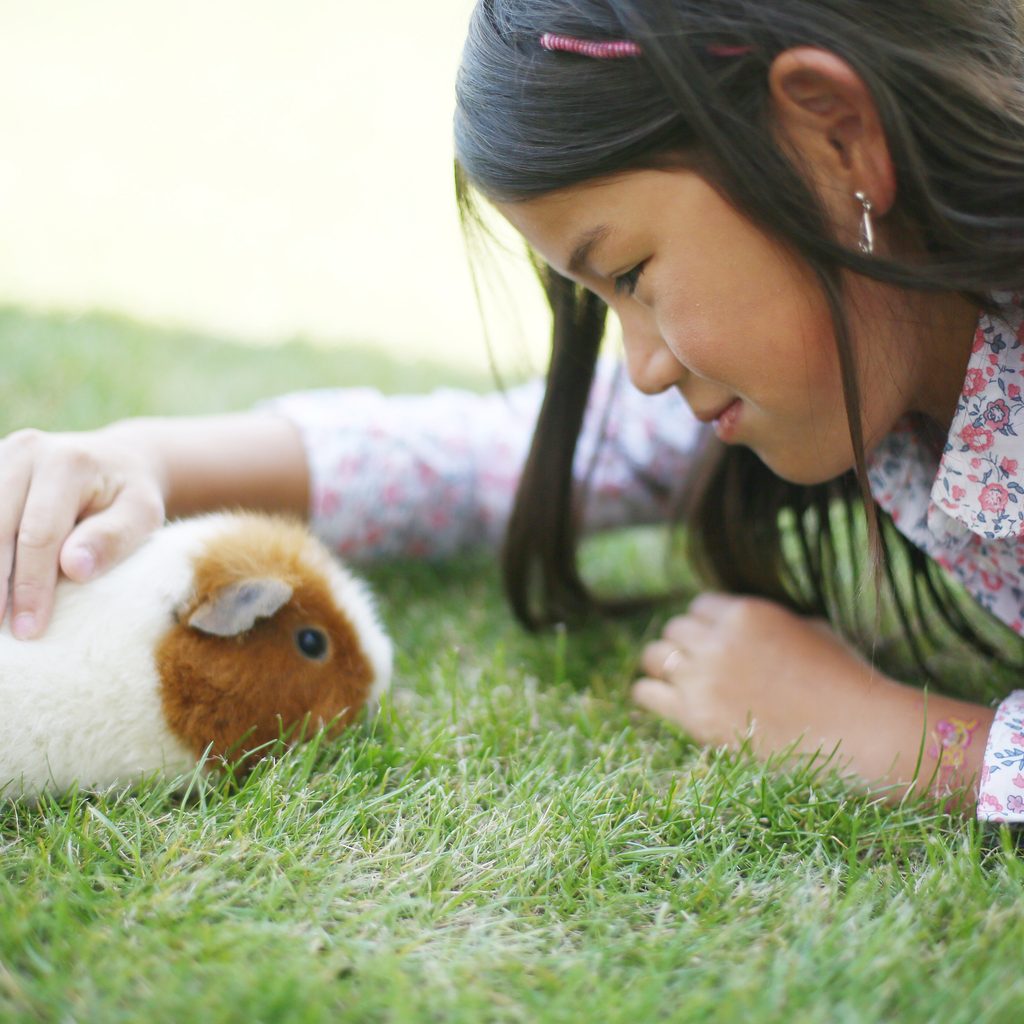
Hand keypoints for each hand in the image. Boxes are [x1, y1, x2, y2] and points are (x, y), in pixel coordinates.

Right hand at [0, 426, 165, 637]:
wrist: (115, 460)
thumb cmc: (129, 496)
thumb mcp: (142, 514)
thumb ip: (112, 538)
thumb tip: (73, 568)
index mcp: (67, 462)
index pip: (40, 534)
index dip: (31, 585)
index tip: (29, 628)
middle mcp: (26, 451)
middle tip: (0, 627)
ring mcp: (0, 456)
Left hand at [634, 593, 924, 786]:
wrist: (858, 733)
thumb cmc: (844, 680)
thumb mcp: (807, 627)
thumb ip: (764, 620)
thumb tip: (736, 621)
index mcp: (745, 612)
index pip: (699, 605)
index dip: (706, 623)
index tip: (712, 641)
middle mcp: (717, 640)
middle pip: (674, 629)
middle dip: (685, 644)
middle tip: (697, 664)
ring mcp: (703, 678)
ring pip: (654, 655)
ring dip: (663, 664)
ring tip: (675, 679)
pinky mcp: (694, 716)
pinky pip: (646, 693)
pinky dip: (650, 693)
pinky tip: (664, 699)